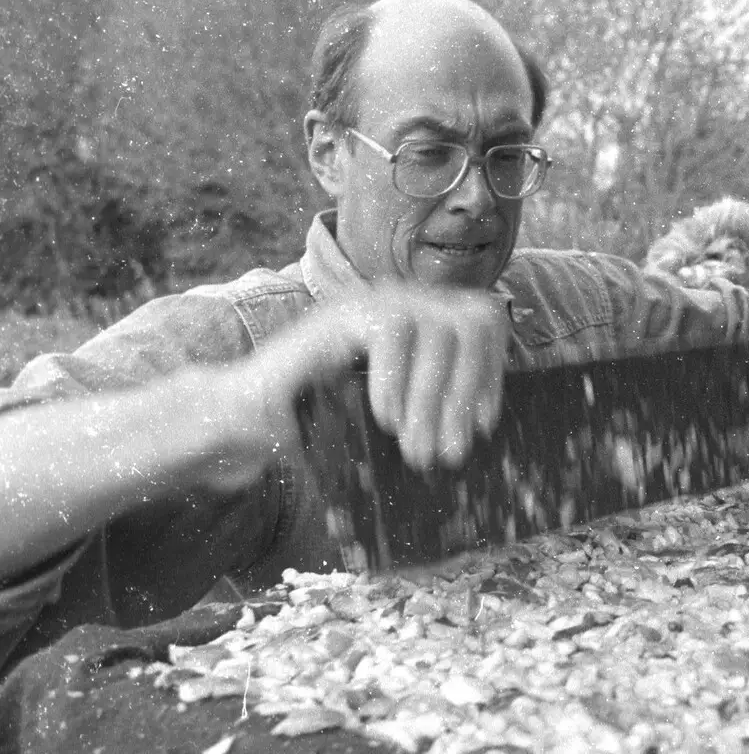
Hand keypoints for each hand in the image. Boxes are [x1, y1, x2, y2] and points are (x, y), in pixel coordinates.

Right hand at [212, 284, 507, 482]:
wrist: (249, 416)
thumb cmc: (326, 424)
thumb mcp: (397, 420)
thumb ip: (436, 414)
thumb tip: (478, 441)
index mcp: (425, 321)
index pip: (486, 323)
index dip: (493, 372)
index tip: (485, 427)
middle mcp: (406, 300)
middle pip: (474, 322)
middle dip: (468, 392)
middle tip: (449, 454)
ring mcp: (374, 299)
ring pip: (439, 330)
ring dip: (433, 397)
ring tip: (418, 452)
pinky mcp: (341, 310)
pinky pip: (393, 331)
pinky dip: (395, 381)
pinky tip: (384, 421)